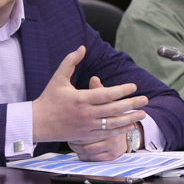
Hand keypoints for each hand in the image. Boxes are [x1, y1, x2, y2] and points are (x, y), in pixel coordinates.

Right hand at [32, 46, 147, 145]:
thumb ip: (70, 61)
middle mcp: (86, 113)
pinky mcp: (86, 136)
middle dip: (132, 104)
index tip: (133, 87)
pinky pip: (106, 134)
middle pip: (114, 109)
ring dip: (130, 118)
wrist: (38, 122)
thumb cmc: (49, 99)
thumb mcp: (58, 78)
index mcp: (80, 98)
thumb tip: (82, 48)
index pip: (106, 94)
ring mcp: (87, 126)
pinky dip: (120, 130)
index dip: (122, 90)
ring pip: (113, 123)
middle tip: (145, 99)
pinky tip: (130, 126)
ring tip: (143, 114)